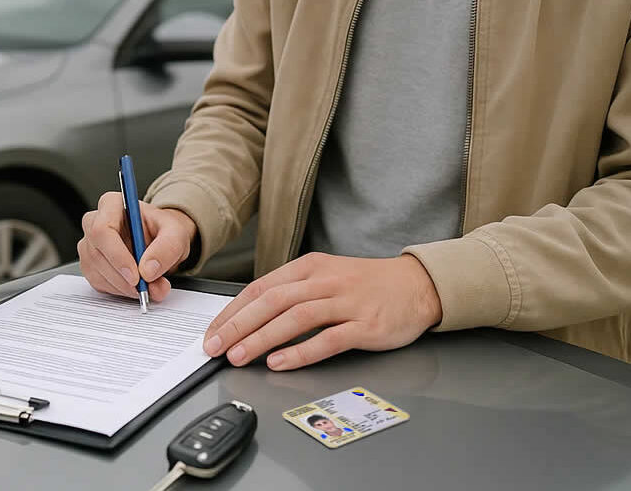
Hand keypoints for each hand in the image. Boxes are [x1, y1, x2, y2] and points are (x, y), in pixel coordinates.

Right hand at [77, 192, 197, 301]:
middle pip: (96, 253)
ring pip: (95, 271)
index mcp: (111, 204)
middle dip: (122, 277)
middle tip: (144, 289)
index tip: (136, 276)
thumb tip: (148, 270)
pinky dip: (118, 290)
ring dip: (122, 286)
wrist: (160, 241)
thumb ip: (167, 248)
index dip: (117, 255)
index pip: (102, 229)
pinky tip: (134, 286)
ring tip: (147, 288)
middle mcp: (94, 222)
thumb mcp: (175, 233)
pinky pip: (98, 282)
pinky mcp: (89, 264)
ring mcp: (89, 244)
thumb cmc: (163, 230)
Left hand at [202, 252, 442, 370]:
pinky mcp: (366, 325)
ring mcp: (346, 302)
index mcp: (309, 267)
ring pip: (295, 318)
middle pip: (272, 301)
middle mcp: (324, 281)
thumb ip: (292, 292)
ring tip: (240, 356)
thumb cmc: (366, 285)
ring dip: (262, 338)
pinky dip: (301, 352)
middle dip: (238, 325)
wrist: (418, 285)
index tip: (213, 331)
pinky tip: (280, 362)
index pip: (261, 288)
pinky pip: (328, 339)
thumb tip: (250, 316)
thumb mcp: (325, 276)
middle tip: (216, 346)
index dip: (233, 310)